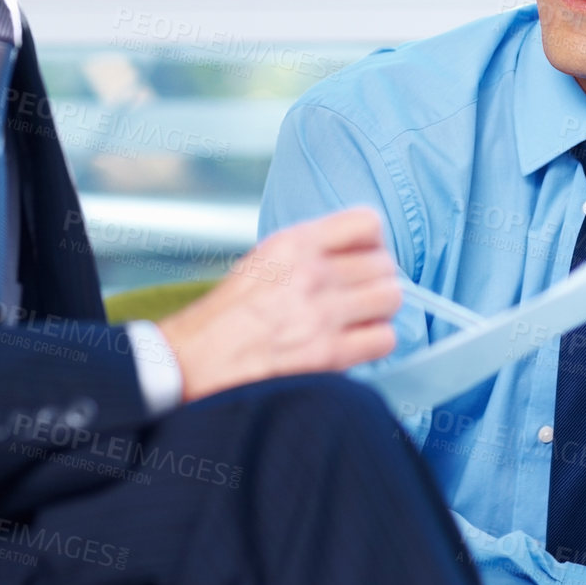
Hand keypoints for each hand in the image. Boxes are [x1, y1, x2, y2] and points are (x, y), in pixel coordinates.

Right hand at [157, 208, 400, 401]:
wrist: (195, 361)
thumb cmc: (228, 315)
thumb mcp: (264, 258)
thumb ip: (310, 250)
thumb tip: (357, 254)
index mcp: (294, 243)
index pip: (367, 223)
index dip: (372, 243)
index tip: (363, 259)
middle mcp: (311, 272)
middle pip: (385, 264)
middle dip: (377, 281)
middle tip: (359, 297)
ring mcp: (322, 313)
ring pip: (391, 299)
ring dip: (379, 311)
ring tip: (358, 320)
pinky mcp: (328, 354)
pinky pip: (384, 338)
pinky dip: (375, 342)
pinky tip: (355, 344)